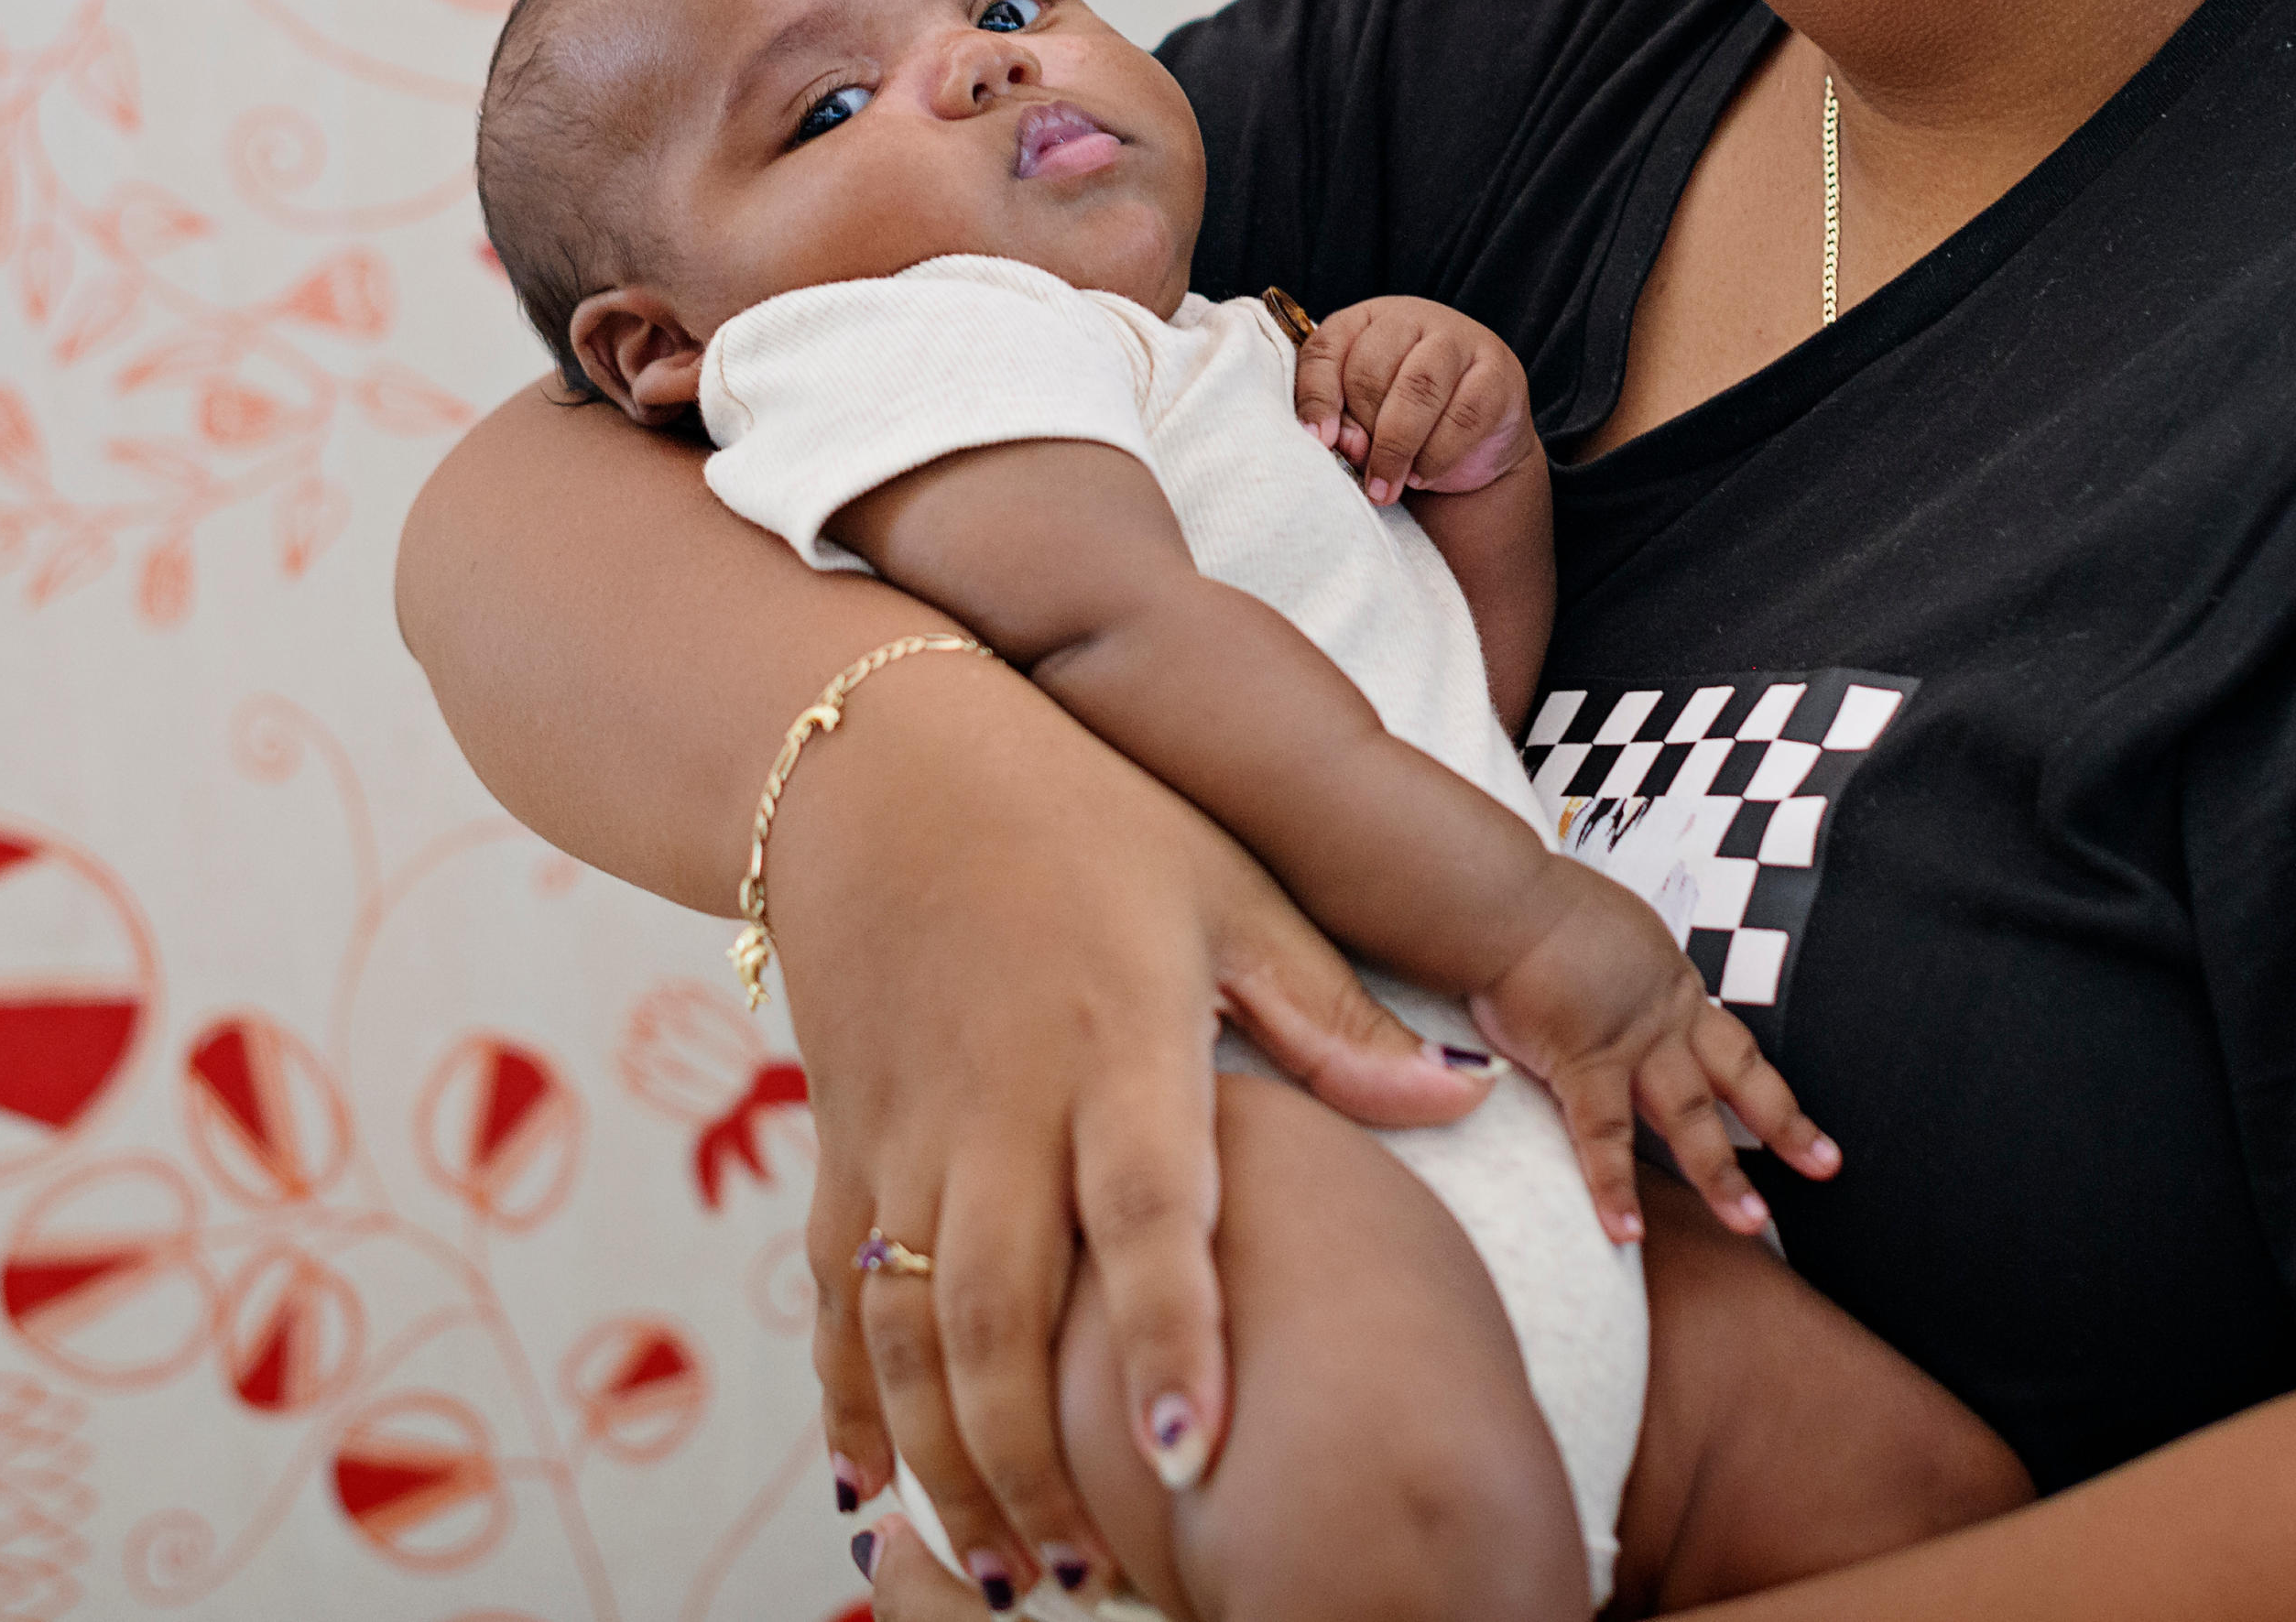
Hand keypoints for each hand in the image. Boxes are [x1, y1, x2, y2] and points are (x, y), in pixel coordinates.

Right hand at [782, 656, 1498, 1598]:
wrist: (870, 756)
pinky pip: (836, 1296)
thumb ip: (1326, 1013)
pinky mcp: (840, 1143)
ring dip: (952, 1463)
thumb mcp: (1225, 882)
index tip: (1192, 1458)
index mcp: (1112, 1041)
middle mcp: (996, 1106)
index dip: (1165, 1338)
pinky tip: (871, 1487)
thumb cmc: (1078, 812)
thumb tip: (1459, 1096)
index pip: (1141, 1211)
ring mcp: (902, 1134)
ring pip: (910, 1333)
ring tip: (1004, 1578)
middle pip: (1002, 1316)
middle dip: (1041, 1465)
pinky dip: (849, 1399)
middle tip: (1091, 1582)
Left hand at [1293, 294, 1536, 507]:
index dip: (1317, 397)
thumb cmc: (1405, 422)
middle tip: (1364, 476)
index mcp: (1366, 320)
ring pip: (1417, 389)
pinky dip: (1437, 455)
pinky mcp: (1498, 373)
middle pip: (1370, 371)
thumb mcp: (1364, 418)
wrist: (1477, 443)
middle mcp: (1413, 318)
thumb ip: (1344, 423)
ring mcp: (1460, 339)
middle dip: (1363, 431)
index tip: (1319, 441)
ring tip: (1385, 488)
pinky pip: (1462, 415)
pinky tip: (1423, 475)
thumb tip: (1341, 443)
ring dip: (1396, 448)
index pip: (1327, 348)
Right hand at [1465, 858, 1838, 1244]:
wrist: (1504, 898)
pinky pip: (1604, 1135)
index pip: (1728, 1042)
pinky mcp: (1583, 1059)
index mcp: (1670, 983)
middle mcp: (1664, 1015)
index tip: (1792, 1116)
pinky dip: (1614, 1185)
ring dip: (1720, 1173)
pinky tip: (1626, 1231)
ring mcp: (1630, 1040)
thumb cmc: (1533, 906)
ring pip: (1688, 1116)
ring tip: (1750, 1223)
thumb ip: (1614, 971)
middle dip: (1784, 1124)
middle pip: (1738, 1076)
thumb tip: (1604, 984)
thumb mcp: (1602, 932)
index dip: (1763, 1081)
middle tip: (1825, 1167)